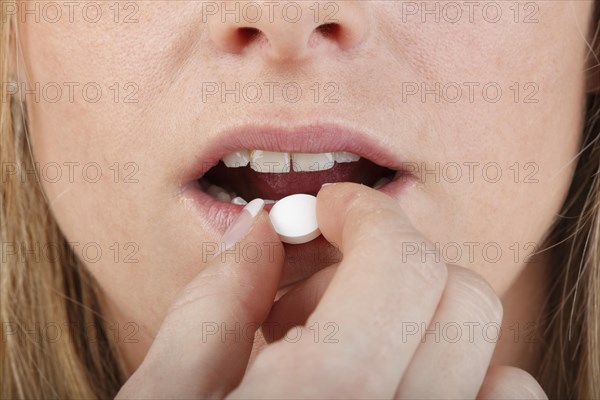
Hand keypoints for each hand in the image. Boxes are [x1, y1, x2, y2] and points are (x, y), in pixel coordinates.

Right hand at [116, 183, 546, 398]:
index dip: (367, 213)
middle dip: (398, 262)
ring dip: (435, 335)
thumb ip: (211, 309)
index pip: (398, 268)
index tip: (329, 207)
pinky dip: (462, 395)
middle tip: (320, 287)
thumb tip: (262, 233)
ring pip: (505, 376)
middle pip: (463, 305)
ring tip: (353, 356)